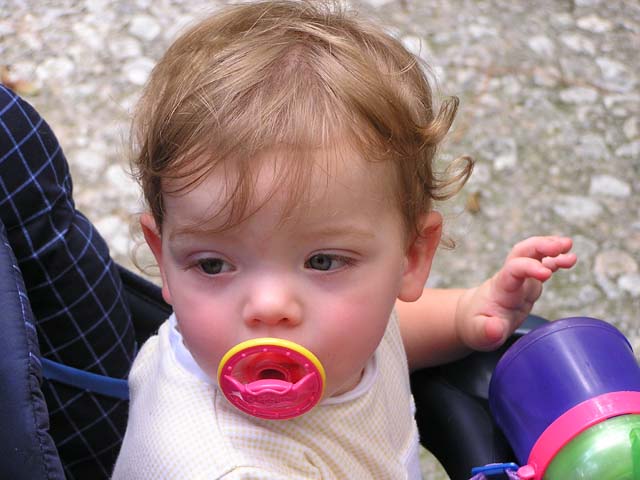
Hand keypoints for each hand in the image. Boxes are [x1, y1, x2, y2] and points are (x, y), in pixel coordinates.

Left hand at [455, 236, 576, 350]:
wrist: (472, 317)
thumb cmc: (476, 325)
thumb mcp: (478, 334)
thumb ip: (486, 331)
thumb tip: (495, 329)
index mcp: (501, 289)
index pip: (514, 270)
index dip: (529, 267)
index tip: (546, 273)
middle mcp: (511, 279)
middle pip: (523, 252)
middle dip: (541, 245)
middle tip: (561, 245)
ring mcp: (521, 279)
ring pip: (533, 254)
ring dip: (550, 246)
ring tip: (568, 244)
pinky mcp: (528, 282)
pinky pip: (543, 265)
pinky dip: (556, 260)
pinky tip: (570, 258)